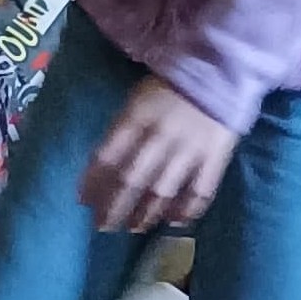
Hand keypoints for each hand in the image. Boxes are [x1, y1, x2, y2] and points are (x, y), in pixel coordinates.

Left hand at [81, 75, 234, 232]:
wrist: (217, 72)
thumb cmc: (168, 87)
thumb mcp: (135, 100)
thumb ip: (122, 130)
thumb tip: (104, 164)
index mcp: (135, 119)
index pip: (106, 157)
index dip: (93, 182)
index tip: (83, 202)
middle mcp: (158, 138)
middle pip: (131, 180)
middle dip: (114, 207)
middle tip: (103, 226)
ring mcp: (188, 150)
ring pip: (162, 191)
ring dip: (145, 213)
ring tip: (133, 227)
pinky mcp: (214, 158)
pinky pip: (200, 191)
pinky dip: (186, 210)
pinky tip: (174, 221)